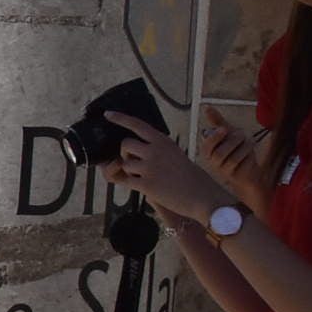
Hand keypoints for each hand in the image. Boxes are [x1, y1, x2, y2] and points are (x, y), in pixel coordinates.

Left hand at [99, 112, 227, 223]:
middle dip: (125, 153)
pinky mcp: (146, 184)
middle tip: (134, 162)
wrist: (203, 196)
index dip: (120, 118)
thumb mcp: (176, 155)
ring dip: (129, 171)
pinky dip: (129, 183)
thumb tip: (131, 157)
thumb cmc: (191, 178)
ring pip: (124, 163)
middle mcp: (155, 151)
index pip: (137, 125)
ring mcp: (150, 167)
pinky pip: (125, 180)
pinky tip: (140, 185)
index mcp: (163, 141)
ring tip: (145, 177)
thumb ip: (157, 151)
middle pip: (125, 144)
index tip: (108, 114)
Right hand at [196, 105, 270, 216]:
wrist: (251, 172)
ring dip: (245, 147)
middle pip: (220, 153)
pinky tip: (250, 156)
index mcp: (209, 152)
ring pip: (233, 158)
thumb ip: (217, 122)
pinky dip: (249, 156)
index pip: (206, 146)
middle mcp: (213, 163)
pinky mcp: (236, 177)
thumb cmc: (238, 152)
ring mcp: (224, 171)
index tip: (224, 129)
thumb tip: (207, 108)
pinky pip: (243, 164)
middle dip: (234, 140)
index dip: (214, 138)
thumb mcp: (228, 135)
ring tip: (248, 145)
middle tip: (242, 135)